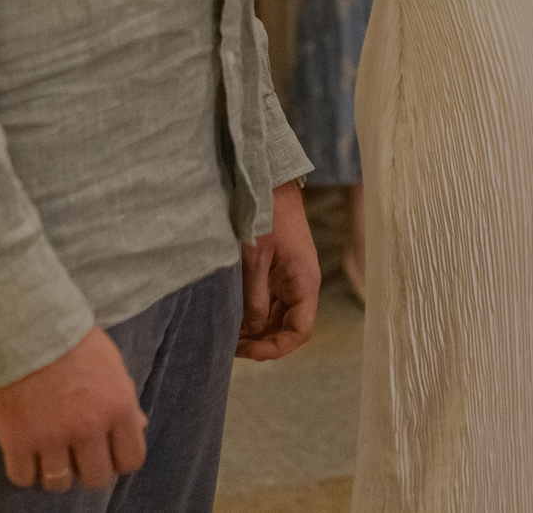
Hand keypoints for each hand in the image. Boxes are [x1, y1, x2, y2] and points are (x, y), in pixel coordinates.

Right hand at [0, 328, 145, 492]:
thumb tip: (137, 428)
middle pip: (96, 478)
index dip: (119, 458)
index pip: (131, 460)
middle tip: (77, 452)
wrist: (27, 325)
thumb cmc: (73, 340)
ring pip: (60, 484)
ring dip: (57, 472)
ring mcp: (51, 439)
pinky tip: (27, 453)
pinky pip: (24, 478)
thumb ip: (125, 402)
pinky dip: (26, 470)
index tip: (107, 450)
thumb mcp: (112, 365)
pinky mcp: (17, 442)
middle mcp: (88, 429)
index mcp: (118, 408)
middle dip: (89, 468)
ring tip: (51, 453)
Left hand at [238, 182, 320, 361]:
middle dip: (261, 342)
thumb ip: (255, 300)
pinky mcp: (278, 271)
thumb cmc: (265, 216)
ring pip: (278, 317)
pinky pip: (271, 302)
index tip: (246, 351)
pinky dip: (254, 314)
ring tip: (228, 334)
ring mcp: (290, 278)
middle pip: (288, 328)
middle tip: (229, 346)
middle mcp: (301, 285)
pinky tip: (234, 316)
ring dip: (257, 330)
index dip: (275, 348)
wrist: (268, 181)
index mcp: (304, 283)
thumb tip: (252, 332)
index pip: (299, 332)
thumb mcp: (254, 261)